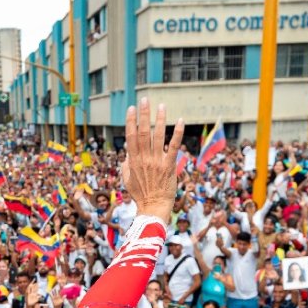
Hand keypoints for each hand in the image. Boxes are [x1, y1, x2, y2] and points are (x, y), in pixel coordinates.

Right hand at [121, 97, 184, 223]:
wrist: (153, 207)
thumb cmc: (140, 194)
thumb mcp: (127, 180)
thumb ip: (127, 164)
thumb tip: (128, 153)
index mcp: (133, 160)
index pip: (131, 136)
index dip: (131, 121)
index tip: (131, 109)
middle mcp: (144, 158)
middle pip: (143, 132)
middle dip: (143, 114)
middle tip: (144, 100)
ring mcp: (157, 161)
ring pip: (158, 136)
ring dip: (160, 119)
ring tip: (161, 106)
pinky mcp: (169, 166)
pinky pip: (174, 146)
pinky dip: (178, 133)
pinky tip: (181, 121)